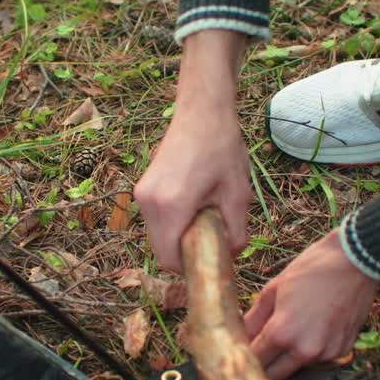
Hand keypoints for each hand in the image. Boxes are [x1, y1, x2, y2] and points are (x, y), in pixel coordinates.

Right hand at [135, 30, 250, 271]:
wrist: (202, 111)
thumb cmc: (221, 147)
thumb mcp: (237, 193)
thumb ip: (236, 231)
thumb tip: (232, 256)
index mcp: (171, 206)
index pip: (169, 260)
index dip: (190, 268)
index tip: (210, 263)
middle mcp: (149, 202)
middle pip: (161, 249)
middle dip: (185, 253)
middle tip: (212, 243)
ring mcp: (142, 193)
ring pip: (157, 235)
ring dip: (178, 237)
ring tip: (205, 220)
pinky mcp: (143, 187)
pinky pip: (155, 219)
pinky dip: (172, 222)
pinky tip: (194, 207)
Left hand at [245, 229, 379, 379]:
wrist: (355, 261)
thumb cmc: (312, 269)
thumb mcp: (274, 288)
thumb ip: (255, 318)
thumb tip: (241, 335)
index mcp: (282, 333)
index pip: (255, 360)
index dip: (247, 356)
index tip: (243, 351)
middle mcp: (305, 350)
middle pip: (275, 374)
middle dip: (266, 363)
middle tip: (262, 346)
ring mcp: (327, 353)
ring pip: (298, 366)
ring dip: (290, 357)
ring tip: (293, 328)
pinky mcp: (343, 350)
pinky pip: (320, 357)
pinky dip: (313, 348)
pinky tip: (315, 326)